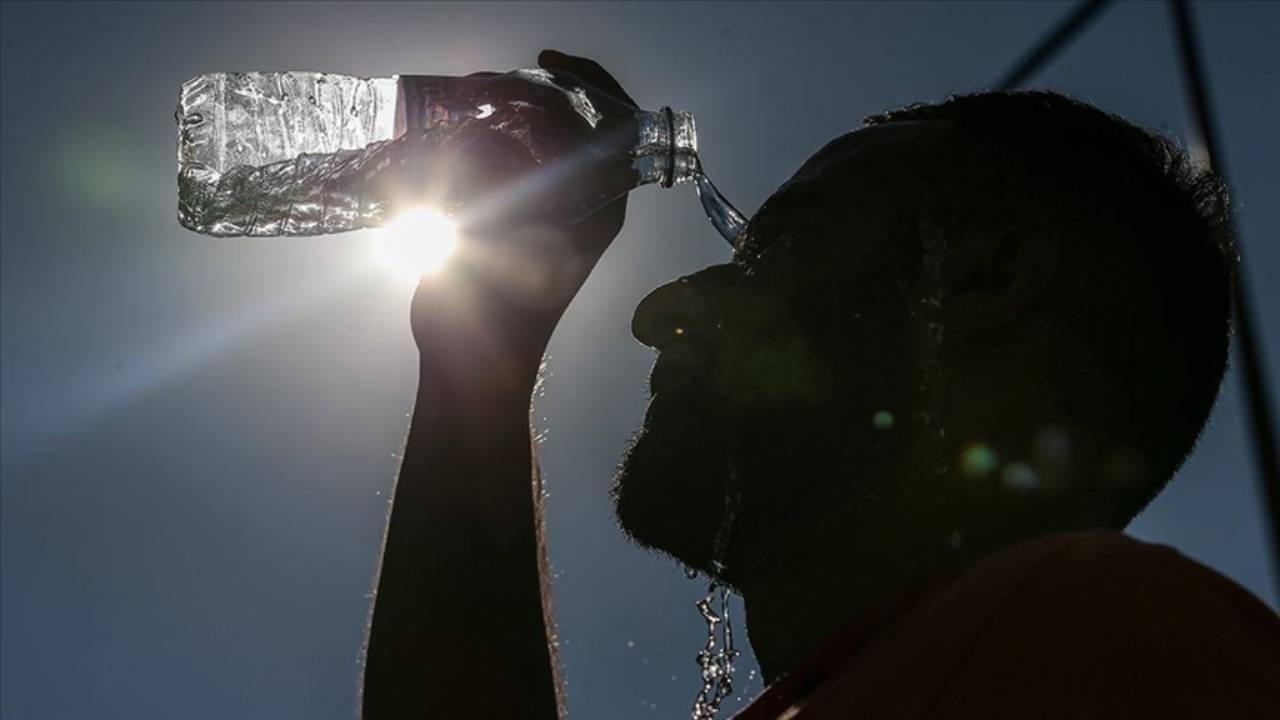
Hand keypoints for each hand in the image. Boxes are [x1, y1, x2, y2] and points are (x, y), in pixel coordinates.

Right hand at [411, 50, 637, 384]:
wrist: (475, 364)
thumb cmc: (498, 311)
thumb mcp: (499, 237)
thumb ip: (493, 175)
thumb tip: (476, 132)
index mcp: (603, 205)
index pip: (612, 122)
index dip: (585, 82)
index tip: (542, 64)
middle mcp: (584, 200)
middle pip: (572, 119)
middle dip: (529, 92)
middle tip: (481, 85)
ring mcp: (547, 208)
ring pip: (536, 137)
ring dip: (502, 113)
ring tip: (464, 101)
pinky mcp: (512, 217)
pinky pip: (505, 159)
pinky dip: (480, 139)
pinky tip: (451, 132)